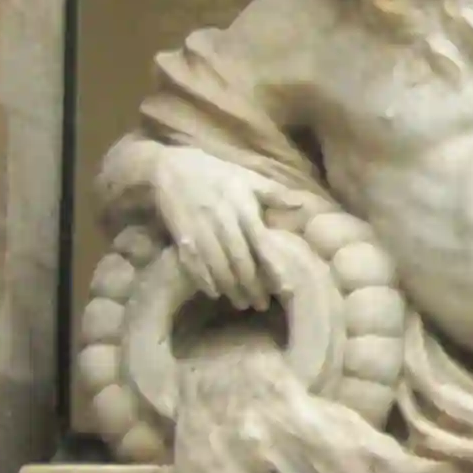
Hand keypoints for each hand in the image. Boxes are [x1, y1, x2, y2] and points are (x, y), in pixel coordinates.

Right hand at [155, 154, 283, 311]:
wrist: (172, 168)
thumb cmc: (216, 173)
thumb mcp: (247, 177)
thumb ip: (274, 194)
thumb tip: (301, 205)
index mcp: (242, 207)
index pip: (261, 243)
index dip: (271, 267)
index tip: (282, 288)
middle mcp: (223, 220)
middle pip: (240, 261)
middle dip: (251, 286)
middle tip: (261, 305)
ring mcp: (201, 230)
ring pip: (218, 266)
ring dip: (230, 289)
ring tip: (241, 304)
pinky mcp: (182, 236)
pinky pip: (194, 264)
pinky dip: (204, 280)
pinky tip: (213, 292)